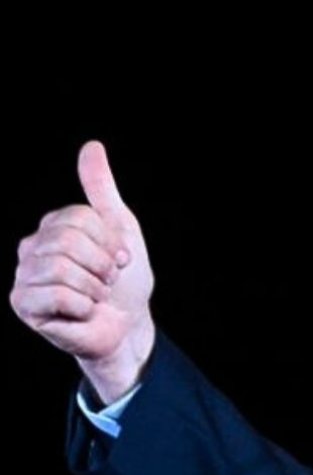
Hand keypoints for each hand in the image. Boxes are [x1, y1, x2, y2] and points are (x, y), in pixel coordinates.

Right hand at [10, 140, 155, 403]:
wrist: (128, 328)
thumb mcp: (121, 230)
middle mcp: (31, 248)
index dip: (109, 242)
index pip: (79, 218)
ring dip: (94, 288)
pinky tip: (82, 313)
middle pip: (68, 241)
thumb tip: (92, 147)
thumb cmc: (124, 283)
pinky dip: (82, 306)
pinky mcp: (24, 304)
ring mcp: (24, 276)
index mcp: (52, 227)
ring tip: (96, 297)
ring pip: (61, 267)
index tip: (119, 260)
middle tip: (107, 281)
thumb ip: (102, 191)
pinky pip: (57, 295)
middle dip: (102, 265)